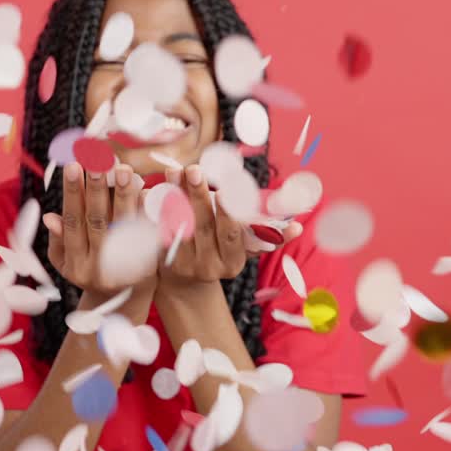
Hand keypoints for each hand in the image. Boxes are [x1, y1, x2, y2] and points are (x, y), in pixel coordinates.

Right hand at [41, 162, 150, 294]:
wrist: (125, 301)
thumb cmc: (90, 272)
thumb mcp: (67, 262)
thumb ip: (59, 240)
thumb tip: (49, 217)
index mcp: (76, 264)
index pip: (73, 223)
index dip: (72, 194)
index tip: (72, 165)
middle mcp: (99, 268)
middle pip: (98, 221)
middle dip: (97, 189)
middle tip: (98, 160)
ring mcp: (124, 267)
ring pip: (124, 226)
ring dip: (124, 196)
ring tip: (124, 169)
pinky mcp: (147, 265)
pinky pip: (147, 234)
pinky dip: (146, 212)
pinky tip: (147, 190)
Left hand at [158, 165, 302, 290]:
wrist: (186, 280)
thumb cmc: (221, 251)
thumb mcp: (245, 249)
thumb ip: (267, 236)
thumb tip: (298, 228)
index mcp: (234, 262)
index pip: (231, 233)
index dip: (227, 211)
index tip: (223, 188)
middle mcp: (210, 266)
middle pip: (204, 226)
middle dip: (198, 196)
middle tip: (195, 169)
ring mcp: (184, 264)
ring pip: (179, 225)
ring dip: (175, 195)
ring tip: (174, 171)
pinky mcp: (163, 260)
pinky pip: (159, 231)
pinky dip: (156, 209)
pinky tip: (153, 188)